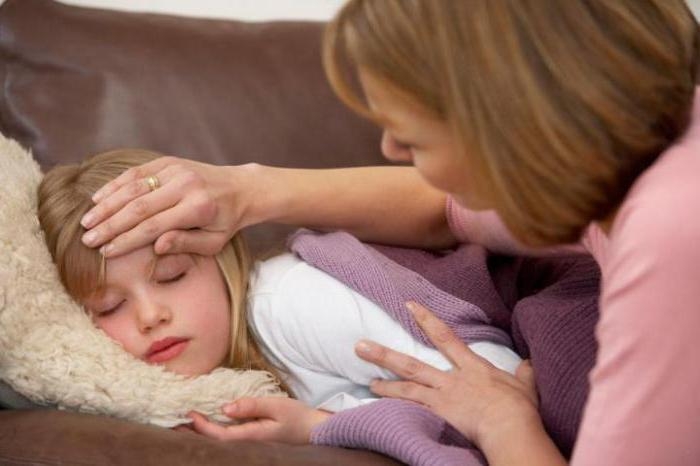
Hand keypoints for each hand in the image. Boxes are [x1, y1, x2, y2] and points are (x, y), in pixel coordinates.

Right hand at [79, 156, 263, 257]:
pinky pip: (137, 172)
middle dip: (110, 225)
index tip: (106, 252)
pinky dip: (116, 185)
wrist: (241, 188)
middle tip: (88, 239)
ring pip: (134, 187)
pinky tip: (98, 199)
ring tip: (87, 222)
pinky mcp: (169, 161)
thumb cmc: (225, 222)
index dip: (127, 240)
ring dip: (107, 205)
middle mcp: (186, 186)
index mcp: (199, 209)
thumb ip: (185, 244)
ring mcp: (177, 170)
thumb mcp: (214, 242)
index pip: (154, 227)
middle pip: (139, 207)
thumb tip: (155, 245)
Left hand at [186, 397, 330, 443]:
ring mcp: (252, 445)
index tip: (189, 413)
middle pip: (216, 442)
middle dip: (195, 434)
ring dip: (203, 433)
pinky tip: (210, 425)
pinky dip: (216, 432)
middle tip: (175, 424)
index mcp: (252, 436)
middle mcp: (249, 444)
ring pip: (221, 441)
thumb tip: (225, 407)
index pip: (219, 435)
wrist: (316, 431)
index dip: (202, 426)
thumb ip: (251, 406)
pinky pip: (230, 438)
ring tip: (186, 425)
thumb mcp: (276, 405)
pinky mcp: (255, 441)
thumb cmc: (298, 417)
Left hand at [355, 302, 541, 450]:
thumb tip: (529, 363)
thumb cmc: (519, 408)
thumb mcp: (525, 386)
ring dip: (384, 383)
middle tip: (361, 345)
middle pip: (412, 364)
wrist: (510, 426)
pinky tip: (381, 408)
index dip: (426, 320)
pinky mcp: (439, 416)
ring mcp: (442, 398)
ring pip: (406, 387)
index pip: (445, 337)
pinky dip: (396, 409)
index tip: (408, 305)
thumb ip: (525, 373)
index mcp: (472, 368)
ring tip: (367, 381)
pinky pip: (412, 411)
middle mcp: (451, 379)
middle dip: (385, 354)